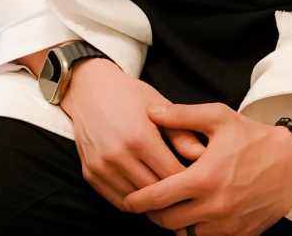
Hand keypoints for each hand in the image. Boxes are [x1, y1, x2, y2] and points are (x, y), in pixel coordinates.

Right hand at [59, 60, 203, 211]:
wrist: (89, 89)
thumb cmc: (128, 96)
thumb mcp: (158, 106)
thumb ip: (181, 133)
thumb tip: (203, 156)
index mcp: (139, 137)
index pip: (173, 175)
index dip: (190, 180)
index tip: (199, 180)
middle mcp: (118, 154)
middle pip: (156, 191)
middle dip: (174, 194)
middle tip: (187, 193)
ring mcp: (101, 166)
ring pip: (137, 201)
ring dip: (154, 201)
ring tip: (168, 195)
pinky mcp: (90, 173)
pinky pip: (118, 201)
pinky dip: (134, 201)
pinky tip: (145, 192)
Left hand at [123, 103, 291, 235]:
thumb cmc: (253, 137)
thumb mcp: (217, 117)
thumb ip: (181, 115)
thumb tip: (151, 112)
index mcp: (204, 178)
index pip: (159, 198)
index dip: (138, 200)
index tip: (129, 199)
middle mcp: (215, 206)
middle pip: (168, 222)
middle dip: (153, 214)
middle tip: (146, 203)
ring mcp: (230, 224)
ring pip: (187, 235)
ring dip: (174, 224)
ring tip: (169, 208)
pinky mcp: (243, 234)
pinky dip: (197, 232)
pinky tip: (193, 215)